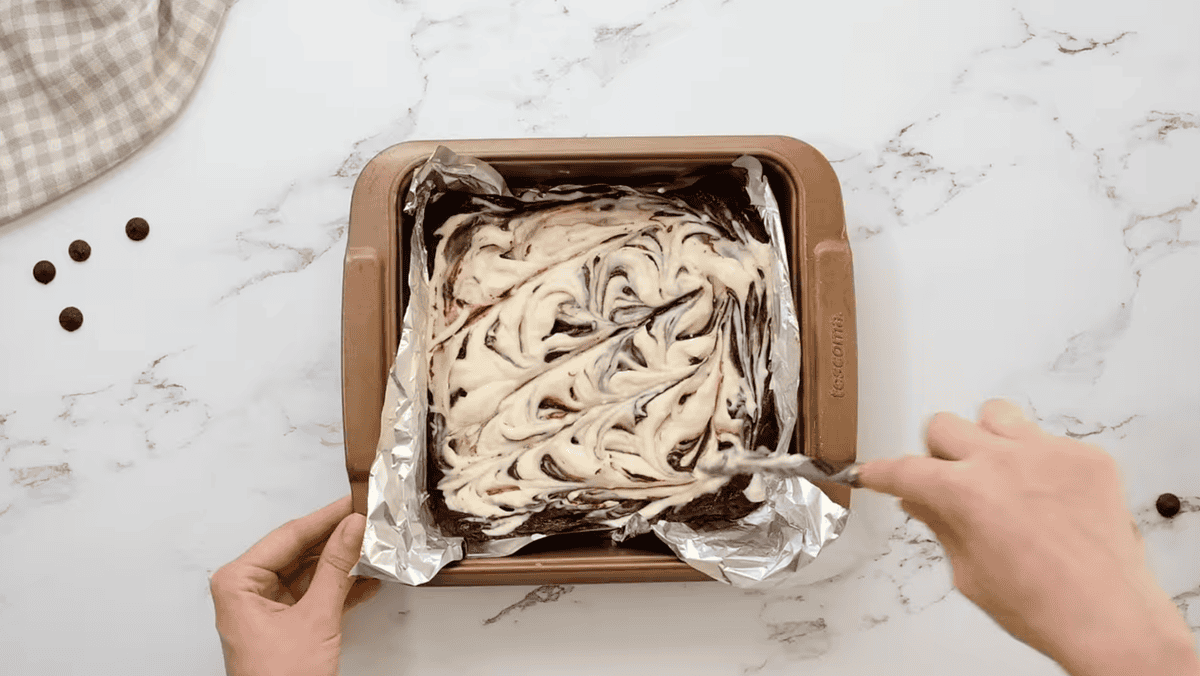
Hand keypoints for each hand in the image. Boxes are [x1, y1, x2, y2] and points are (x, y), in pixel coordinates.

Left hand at [210, 496, 382, 675]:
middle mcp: (246, 590)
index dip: (326, 518)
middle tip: (369, 521)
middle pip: (299, 551)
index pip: (289, 536)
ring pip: (309, 572)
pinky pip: (313, 594)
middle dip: (336, 540)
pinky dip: (339, 589)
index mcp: (238, 582)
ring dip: (342, 564)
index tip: (353, 502)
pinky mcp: (283, 624)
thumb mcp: (316, 617)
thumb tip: (352, 528)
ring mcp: (264, 608)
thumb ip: (336, 568)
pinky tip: (368, 580)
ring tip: (374, 547)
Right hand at [858, 400, 1198, 675]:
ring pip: (995, 414)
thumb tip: (919, 501)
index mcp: (964, 493)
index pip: (904, 468)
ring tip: (998, 471)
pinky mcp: (1085, 458)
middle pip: (942, 425)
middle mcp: (1002, 462)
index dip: (878, 472)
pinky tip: (1047, 497)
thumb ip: (940, 525)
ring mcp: (1047, 453)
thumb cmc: (1042, 605)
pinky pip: (1047, 439)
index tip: (871, 472)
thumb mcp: (968, 572)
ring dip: (986, 438)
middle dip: (936, 452)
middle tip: (947, 477)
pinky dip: (1038, 462)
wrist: (1107, 616)